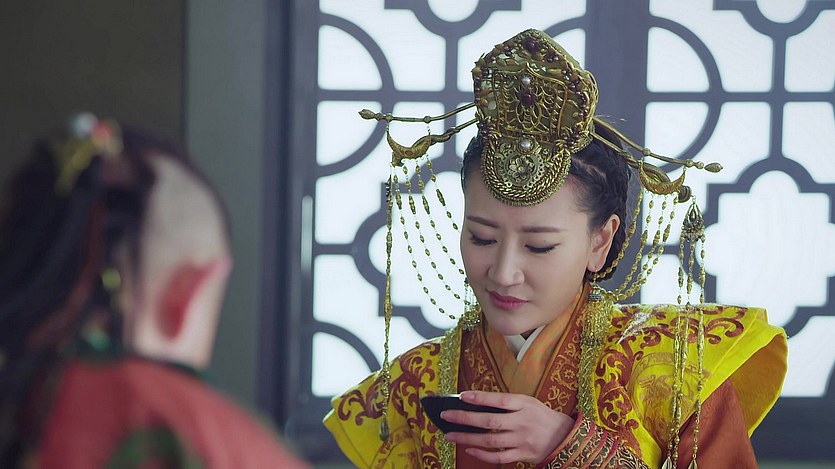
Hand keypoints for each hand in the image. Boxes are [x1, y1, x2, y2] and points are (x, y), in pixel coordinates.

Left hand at [440, 390, 573, 463]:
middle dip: (465, 419)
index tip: (462, 396)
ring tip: (450, 435)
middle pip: (490, 421)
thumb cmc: (540, 416)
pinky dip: (482, 454)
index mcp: (524, 404)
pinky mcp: (522, 455)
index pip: (499, 400)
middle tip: (446, 416)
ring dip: (467, 438)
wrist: (564, 436)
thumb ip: (506, 403)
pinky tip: (469, 449)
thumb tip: (476, 404)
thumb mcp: (528, 402)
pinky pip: (498, 457)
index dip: (481, 398)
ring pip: (490, 441)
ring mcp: (521, 440)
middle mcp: (522, 422)